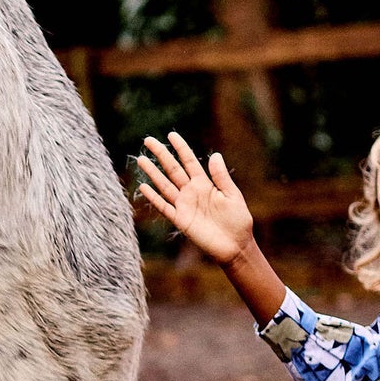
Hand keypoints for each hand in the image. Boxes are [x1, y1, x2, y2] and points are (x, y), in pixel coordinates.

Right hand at [135, 133, 254, 265]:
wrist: (235, 245)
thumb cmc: (238, 220)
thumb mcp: (232, 195)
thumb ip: (221, 177)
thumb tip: (215, 155)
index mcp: (205, 184)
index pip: (189, 162)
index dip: (181, 148)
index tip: (171, 135)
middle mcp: (191, 192)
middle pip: (173, 169)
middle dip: (161, 154)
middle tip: (148, 140)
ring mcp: (184, 205)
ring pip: (164, 185)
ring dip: (153, 173)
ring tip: (141, 159)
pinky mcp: (180, 220)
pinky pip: (164, 207)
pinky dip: (154, 197)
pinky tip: (144, 187)